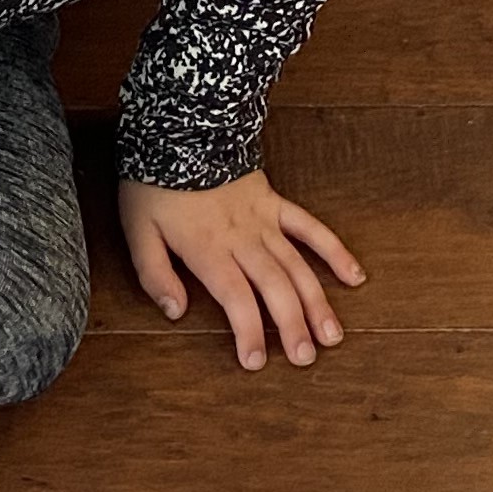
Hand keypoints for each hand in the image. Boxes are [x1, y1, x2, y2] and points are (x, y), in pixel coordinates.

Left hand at [120, 170, 362, 370]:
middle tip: (305, 359)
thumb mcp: (138, 231)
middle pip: (275, 287)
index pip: (236, 299)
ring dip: (317, 301)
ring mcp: (264, 220)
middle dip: (292, 326)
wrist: (179, 130)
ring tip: (332, 335)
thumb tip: (175, 313)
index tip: (256, 362)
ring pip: (298, 265)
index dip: (249, 332)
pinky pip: (310, 227)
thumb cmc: (154, 185)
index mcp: (208, 249)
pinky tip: (354, 276)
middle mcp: (242, 238)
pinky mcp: (275, 202)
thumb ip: (155, 275)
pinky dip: (334, 251)